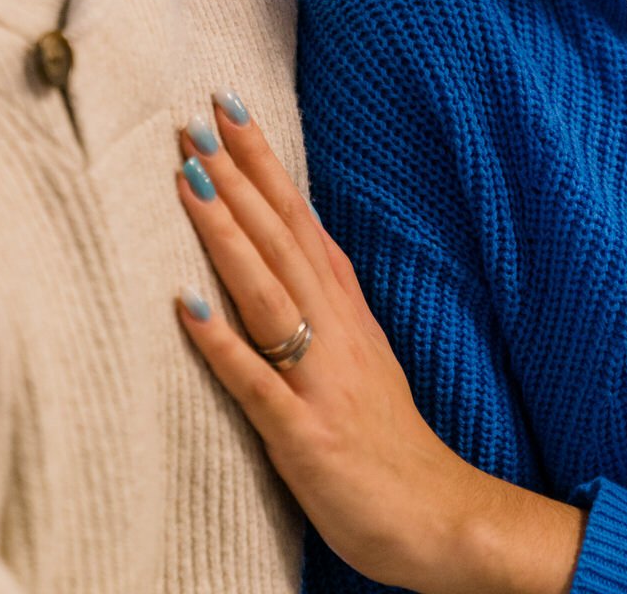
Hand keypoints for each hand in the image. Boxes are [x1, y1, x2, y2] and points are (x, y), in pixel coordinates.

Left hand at [175, 97, 583, 593]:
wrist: (440, 519)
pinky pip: (256, 383)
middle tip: (196, 121)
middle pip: (282, 239)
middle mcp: (334, 332)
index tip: (229, 109)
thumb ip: (330, 295)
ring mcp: (320, 382)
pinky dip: (222, 342)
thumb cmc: (388, 440)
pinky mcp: (305, 437)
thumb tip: (301, 237)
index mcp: (344, 311)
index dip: (264, 164)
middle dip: (237, 178)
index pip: (300, 218)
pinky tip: (186, 305)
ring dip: (228, 235)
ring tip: (191, 181)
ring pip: (268, 292)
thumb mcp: (364, 351)